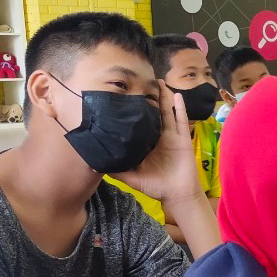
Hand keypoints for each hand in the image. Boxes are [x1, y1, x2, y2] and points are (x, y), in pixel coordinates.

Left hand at [111, 85, 201, 205]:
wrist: (177, 195)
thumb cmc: (155, 186)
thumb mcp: (131, 177)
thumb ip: (116, 170)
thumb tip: (94, 164)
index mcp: (147, 143)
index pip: (139, 123)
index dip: (134, 110)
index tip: (126, 96)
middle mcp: (159, 137)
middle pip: (154, 113)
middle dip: (149, 98)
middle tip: (142, 82)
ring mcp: (172, 137)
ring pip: (167, 112)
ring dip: (164, 97)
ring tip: (158, 82)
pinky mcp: (182, 139)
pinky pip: (181, 121)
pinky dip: (180, 108)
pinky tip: (177, 96)